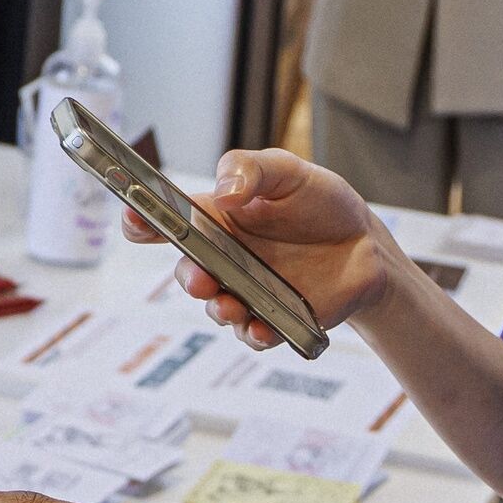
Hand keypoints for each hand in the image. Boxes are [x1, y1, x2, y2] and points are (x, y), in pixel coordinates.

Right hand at [123, 147, 403, 343]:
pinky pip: (252, 333)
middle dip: (187, 278)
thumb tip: (225, 193)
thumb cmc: (320, 202)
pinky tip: (260, 326)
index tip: (135, 221)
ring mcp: (246, 290)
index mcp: (215, 218)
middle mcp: (223, 257)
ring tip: (231, 305)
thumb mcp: (288, 170)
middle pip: (187, 271)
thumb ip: (251, 170)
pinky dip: (252, 333)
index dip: (141, 221)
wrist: (367, 244)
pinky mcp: (273, 317)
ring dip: (217, 309)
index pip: (165, 220)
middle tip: (200, 278)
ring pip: (216, 307)